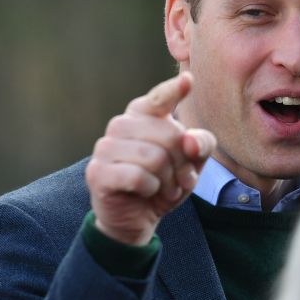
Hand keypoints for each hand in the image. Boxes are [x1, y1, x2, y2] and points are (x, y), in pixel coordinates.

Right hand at [86, 72, 215, 245]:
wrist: (137, 218)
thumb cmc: (164, 182)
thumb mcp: (191, 164)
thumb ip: (201, 145)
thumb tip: (190, 140)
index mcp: (143, 115)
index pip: (159, 98)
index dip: (173, 90)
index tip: (188, 81)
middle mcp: (122, 125)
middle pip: (170, 136)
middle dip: (183, 164)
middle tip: (179, 180)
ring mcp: (106, 147)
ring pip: (155, 158)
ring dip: (168, 181)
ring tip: (164, 188)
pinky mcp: (98, 172)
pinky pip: (138, 177)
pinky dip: (151, 189)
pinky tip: (146, 192)